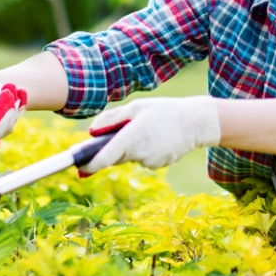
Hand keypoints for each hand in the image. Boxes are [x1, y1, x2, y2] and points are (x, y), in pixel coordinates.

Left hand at [80, 95, 220, 174]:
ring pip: (130, 158)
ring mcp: (150, 161)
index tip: (78, 168)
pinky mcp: (158, 165)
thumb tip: (91, 132)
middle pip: (115, 157)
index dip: (90, 165)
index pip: (105, 158)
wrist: (196, 122)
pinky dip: (144, 151)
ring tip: (147, 130)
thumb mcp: (136, 107)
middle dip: (112, 149)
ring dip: (130, 148)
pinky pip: (142, 159)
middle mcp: (140, 153)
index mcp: (132, 137)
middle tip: (120, 133)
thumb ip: (111, 119)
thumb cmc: (163, 111)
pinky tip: (156, 138)